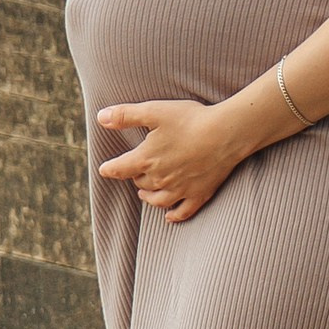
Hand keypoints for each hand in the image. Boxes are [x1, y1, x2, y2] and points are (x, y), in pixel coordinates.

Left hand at [96, 98, 245, 221]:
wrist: (226, 133)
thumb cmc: (190, 119)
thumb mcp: (154, 111)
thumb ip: (126, 115)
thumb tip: (101, 118)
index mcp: (146, 159)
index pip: (119, 169)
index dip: (109, 168)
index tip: (104, 169)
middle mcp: (160, 179)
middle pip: (139, 183)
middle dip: (134, 177)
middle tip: (135, 170)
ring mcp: (180, 189)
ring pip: (157, 200)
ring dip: (148, 197)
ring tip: (144, 194)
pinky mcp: (199, 194)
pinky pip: (183, 212)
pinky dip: (174, 216)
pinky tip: (169, 217)